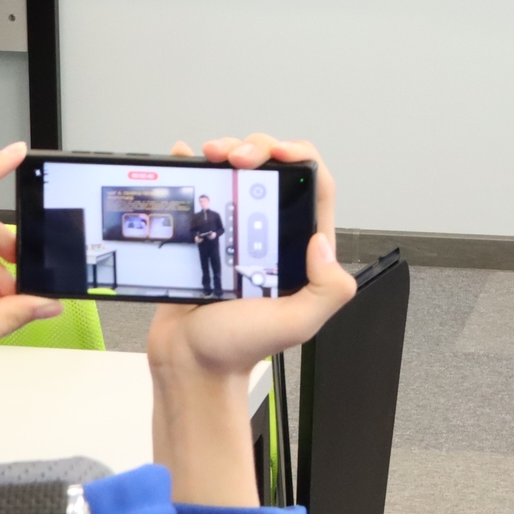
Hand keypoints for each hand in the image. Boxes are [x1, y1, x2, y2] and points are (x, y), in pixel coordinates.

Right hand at [148, 134, 355, 505]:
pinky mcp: (203, 234)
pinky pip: (201, 190)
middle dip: (257, 149)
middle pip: (273, 170)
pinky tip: (186, 157)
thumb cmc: (239, 348)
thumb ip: (327, 288)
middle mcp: (270, 235)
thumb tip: (322, 241)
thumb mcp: (298, 323)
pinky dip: (194, 167)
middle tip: (234, 156)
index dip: (301, 159)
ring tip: (209, 154)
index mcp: (300, 250)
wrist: (188, 364)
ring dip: (226, 151)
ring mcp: (235, 232)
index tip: (279, 153)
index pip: (314, 187)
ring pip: (238, 173)